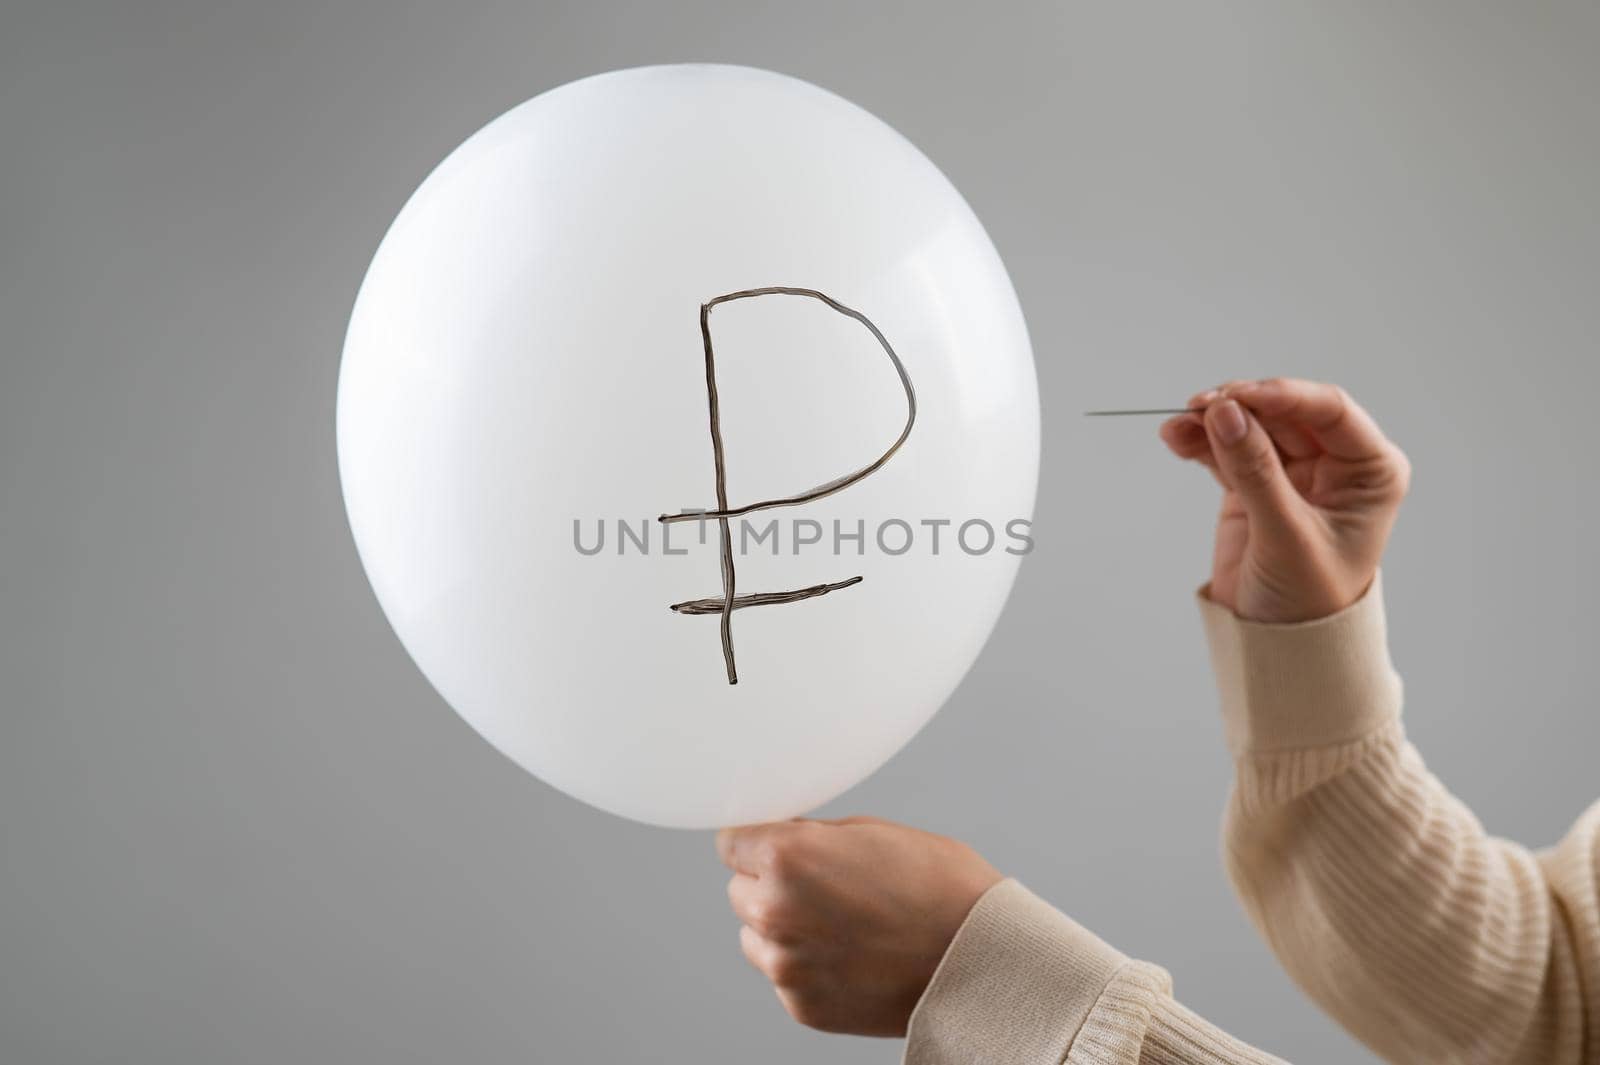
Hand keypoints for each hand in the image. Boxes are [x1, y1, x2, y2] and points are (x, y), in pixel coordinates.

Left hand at [716, 816, 1002, 1035]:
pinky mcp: (801, 1006)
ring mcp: (786, 965)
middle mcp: (775, 911)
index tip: (779, 845)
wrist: (981, 957)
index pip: (731, 841)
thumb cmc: (938, 884)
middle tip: (824, 885)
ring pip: (756, 935)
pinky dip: (806, 964)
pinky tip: (851, 954)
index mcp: (787, 858)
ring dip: (782, 927)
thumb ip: (811, 837)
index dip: (758, 840)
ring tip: (841, 923)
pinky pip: (784, 974)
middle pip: (740, 888)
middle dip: (771, 883)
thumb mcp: (871, 832)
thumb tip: (779, 840)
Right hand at [1159, 378, 1409, 622]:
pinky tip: (1176, 436)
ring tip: (1179, 425)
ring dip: (1213, 422)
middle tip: (1199, 408)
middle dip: (1240, 407)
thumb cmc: (1308, 600)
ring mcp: (1291, 473)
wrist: (1279, 645)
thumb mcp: (1286, 535)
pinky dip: (1200, 441)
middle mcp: (1335, 464)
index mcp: (1369, 471)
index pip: (1329, 411)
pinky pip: (1225, 451)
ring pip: (1250, 427)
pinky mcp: (1252, 486)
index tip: (1236, 397)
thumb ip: (1255, 472)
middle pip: (1283, 413)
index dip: (1281, 396)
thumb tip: (1225, 413)